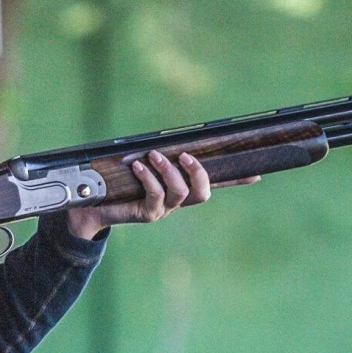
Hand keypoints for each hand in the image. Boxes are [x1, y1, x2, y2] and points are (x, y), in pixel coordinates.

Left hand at [66, 151, 260, 239]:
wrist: (93, 203)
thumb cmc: (118, 178)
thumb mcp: (143, 162)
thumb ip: (161, 153)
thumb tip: (170, 137)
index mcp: (182, 186)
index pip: (216, 182)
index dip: (237, 180)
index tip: (258, 174)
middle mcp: (177, 201)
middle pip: (204, 192)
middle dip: (198, 172)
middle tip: (185, 155)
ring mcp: (164, 209)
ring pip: (181, 193)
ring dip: (170, 171)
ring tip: (155, 156)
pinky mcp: (147, 214)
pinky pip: (156, 195)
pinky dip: (150, 177)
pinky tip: (139, 166)